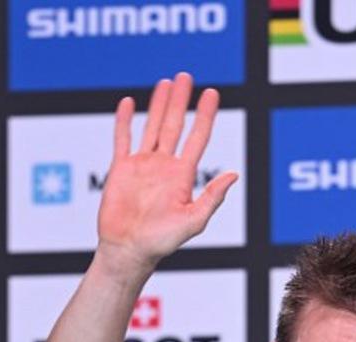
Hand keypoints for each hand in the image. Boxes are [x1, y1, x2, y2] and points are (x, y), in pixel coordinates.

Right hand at [96, 72, 238, 272]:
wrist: (129, 250)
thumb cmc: (162, 242)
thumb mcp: (193, 221)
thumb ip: (212, 198)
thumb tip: (233, 175)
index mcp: (183, 176)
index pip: (197, 137)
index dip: (205, 115)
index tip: (212, 94)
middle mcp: (164, 166)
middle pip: (175, 125)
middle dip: (181, 101)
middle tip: (186, 76)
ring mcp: (143, 165)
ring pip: (152, 127)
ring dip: (159, 104)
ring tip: (165, 82)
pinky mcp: (121, 169)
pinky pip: (123, 139)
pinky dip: (125, 121)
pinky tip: (129, 103)